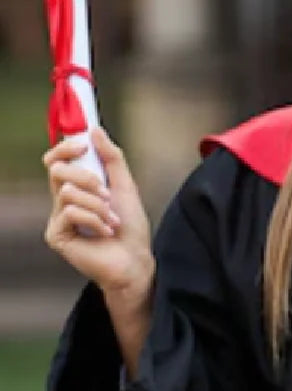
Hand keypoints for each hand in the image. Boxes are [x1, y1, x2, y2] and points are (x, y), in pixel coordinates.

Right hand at [43, 127, 153, 299]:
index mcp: (77, 187)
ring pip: (67, 192)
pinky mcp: (57, 235)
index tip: (82, 144)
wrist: (135, 260)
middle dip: (86, 177)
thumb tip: (95, 130)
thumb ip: (111, 159)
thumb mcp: (125, 186)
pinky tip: (106, 232)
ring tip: (113, 220)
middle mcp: (63, 201)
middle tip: (106, 191)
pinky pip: (71, 212)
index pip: (57, 160)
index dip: (65, 147)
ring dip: (98, 204)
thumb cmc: (131, 228)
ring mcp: (58, 218)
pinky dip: (95, 219)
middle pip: (57, 170)